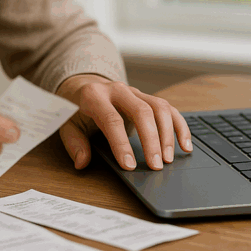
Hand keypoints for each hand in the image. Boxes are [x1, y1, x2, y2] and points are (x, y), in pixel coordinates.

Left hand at [55, 75, 191, 170]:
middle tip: (156, 165)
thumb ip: (74, 143)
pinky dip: (179, 127)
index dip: (121, 144)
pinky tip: (185, 146)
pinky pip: (169, 109)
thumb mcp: (66, 123)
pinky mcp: (147, 97)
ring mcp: (135, 92)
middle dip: (151, 140)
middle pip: (142, 112)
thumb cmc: (75, 108)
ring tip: (168, 159)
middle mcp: (118, 90)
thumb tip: (82, 162)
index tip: (129, 165)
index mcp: (95, 96)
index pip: (112, 120)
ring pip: (159, 108)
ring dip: (168, 134)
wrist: (82, 85)